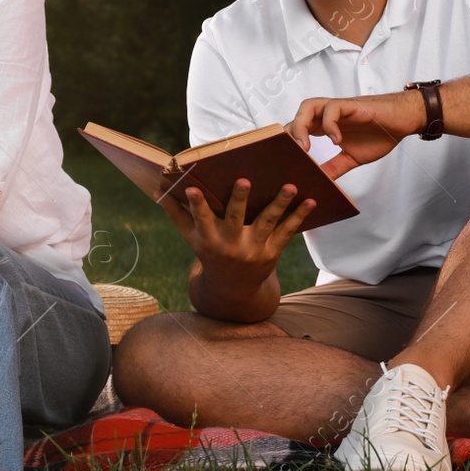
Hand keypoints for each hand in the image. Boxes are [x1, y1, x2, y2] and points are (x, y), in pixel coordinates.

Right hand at [158, 179, 315, 291]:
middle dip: (239, 201)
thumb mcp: (192, 238)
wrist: (233, 289)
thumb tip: (158, 187)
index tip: (192, 189)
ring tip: (290, 186)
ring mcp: (253, 249)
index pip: (201, 219)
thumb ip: (177, 213)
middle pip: (235, 220)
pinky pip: (287, 232)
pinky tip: (311, 200)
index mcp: (208, 239)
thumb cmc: (209, 253)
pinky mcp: (272, 252)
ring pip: (267, 223)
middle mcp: (230, 245)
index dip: (196, 205)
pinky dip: (299, 216)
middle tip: (244, 181)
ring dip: (279, 204)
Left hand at [287, 90, 426, 178]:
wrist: (404, 121)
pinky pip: (332, 109)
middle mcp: (327, 116)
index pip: (297, 129)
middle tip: (290, 157)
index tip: (283, 162)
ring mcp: (339, 109)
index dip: (287, 142)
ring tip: (305, 147)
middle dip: (288, 135)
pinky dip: (330, 125)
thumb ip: (334, 168)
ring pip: (309, 107)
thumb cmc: (379, 134)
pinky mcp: (351, 105)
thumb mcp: (351, 158)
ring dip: (302, 126)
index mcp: (324, 127)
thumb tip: (318, 183)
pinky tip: (336, 140)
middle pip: (297, 117)